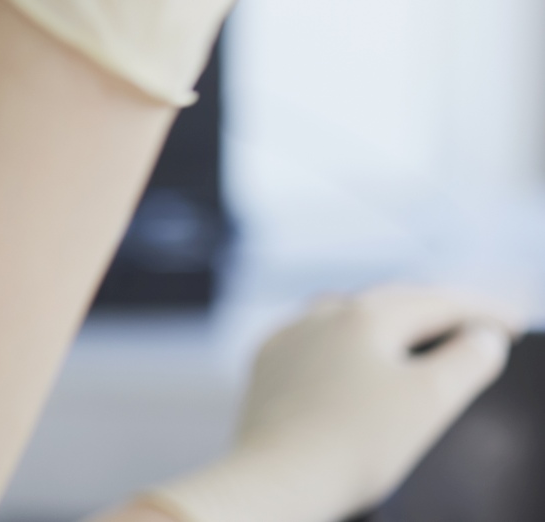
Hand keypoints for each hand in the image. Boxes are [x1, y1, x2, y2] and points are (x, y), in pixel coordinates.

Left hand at [143, 285, 516, 521]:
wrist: (280, 476)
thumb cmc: (357, 442)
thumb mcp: (430, 400)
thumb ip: (465, 361)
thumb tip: (483, 337)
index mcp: (365, 316)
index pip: (436, 302)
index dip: (481, 310)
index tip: (512, 323)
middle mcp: (321, 316)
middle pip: (390, 301)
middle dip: (435, 307)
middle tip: (472, 320)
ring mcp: (288, 338)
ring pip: (346, 312)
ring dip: (385, 317)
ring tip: (412, 328)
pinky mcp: (267, 365)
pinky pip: (312, 338)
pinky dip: (344, 339)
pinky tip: (347, 351)